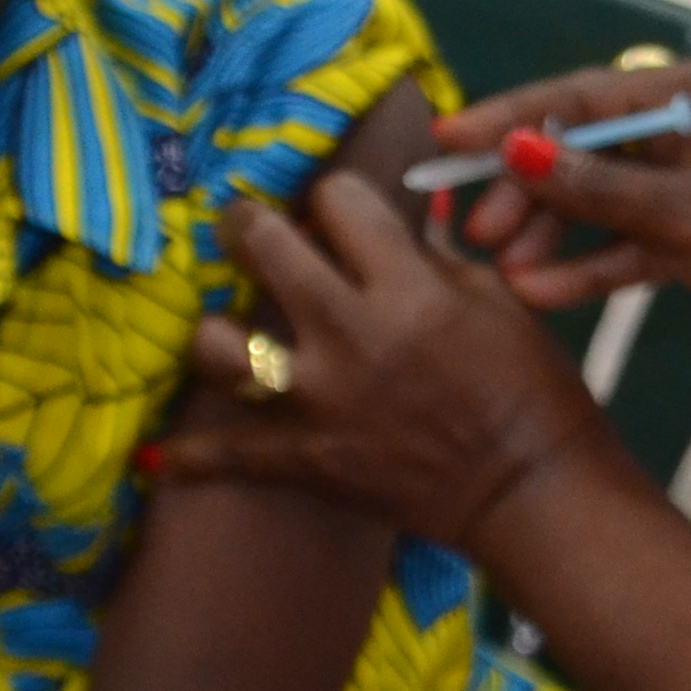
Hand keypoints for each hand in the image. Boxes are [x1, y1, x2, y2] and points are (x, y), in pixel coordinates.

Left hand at [162, 176, 643, 555]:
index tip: (336, 213)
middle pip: (262, 246)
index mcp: (405, 286)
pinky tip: (157, 460)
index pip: (336, 199)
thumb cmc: (533, 390)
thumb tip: (392, 222)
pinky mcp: (306, 457)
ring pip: (221, 345)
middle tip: (242, 226)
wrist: (531, 492)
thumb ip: (432, 256)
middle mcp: (349, 333)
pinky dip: (188, 458)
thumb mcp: (497, 300)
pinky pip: (228, 454)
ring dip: (216, 332)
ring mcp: (318, 399)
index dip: (335, 199)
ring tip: (226, 331)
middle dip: (247, 223)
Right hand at [426, 55, 690, 330]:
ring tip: (499, 267)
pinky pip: (644, 243)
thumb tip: (520, 153)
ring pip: (615, 198)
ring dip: (554, 231)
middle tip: (471, 229)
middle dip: (528, 186)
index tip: (445, 144)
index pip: (589, 95)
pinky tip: (541, 290)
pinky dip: (597, 264)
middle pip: (595, 146)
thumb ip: (603, 189)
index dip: (512, 119)